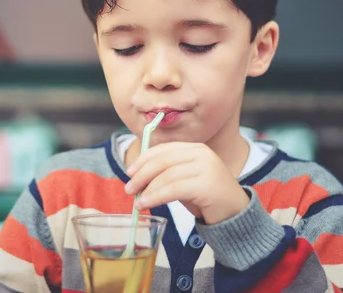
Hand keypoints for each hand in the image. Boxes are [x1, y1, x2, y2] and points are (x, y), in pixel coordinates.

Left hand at [124, 142, 249, 224]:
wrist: (235, 214)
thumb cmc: (206, 197)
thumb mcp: (184, 180)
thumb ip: (166, 174)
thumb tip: (136, 176)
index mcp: (195, 148)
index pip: (163, 149)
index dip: (143, 159)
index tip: (129, 172)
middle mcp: (201, 153)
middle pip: (162, 161)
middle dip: (141, 175)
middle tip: (128, 189)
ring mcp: (206, 167)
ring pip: (166, 176)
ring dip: (147, 189)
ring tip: (137, 202)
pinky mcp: (206, 184)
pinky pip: (174, 189)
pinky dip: (156, 196)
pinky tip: (147, 203)